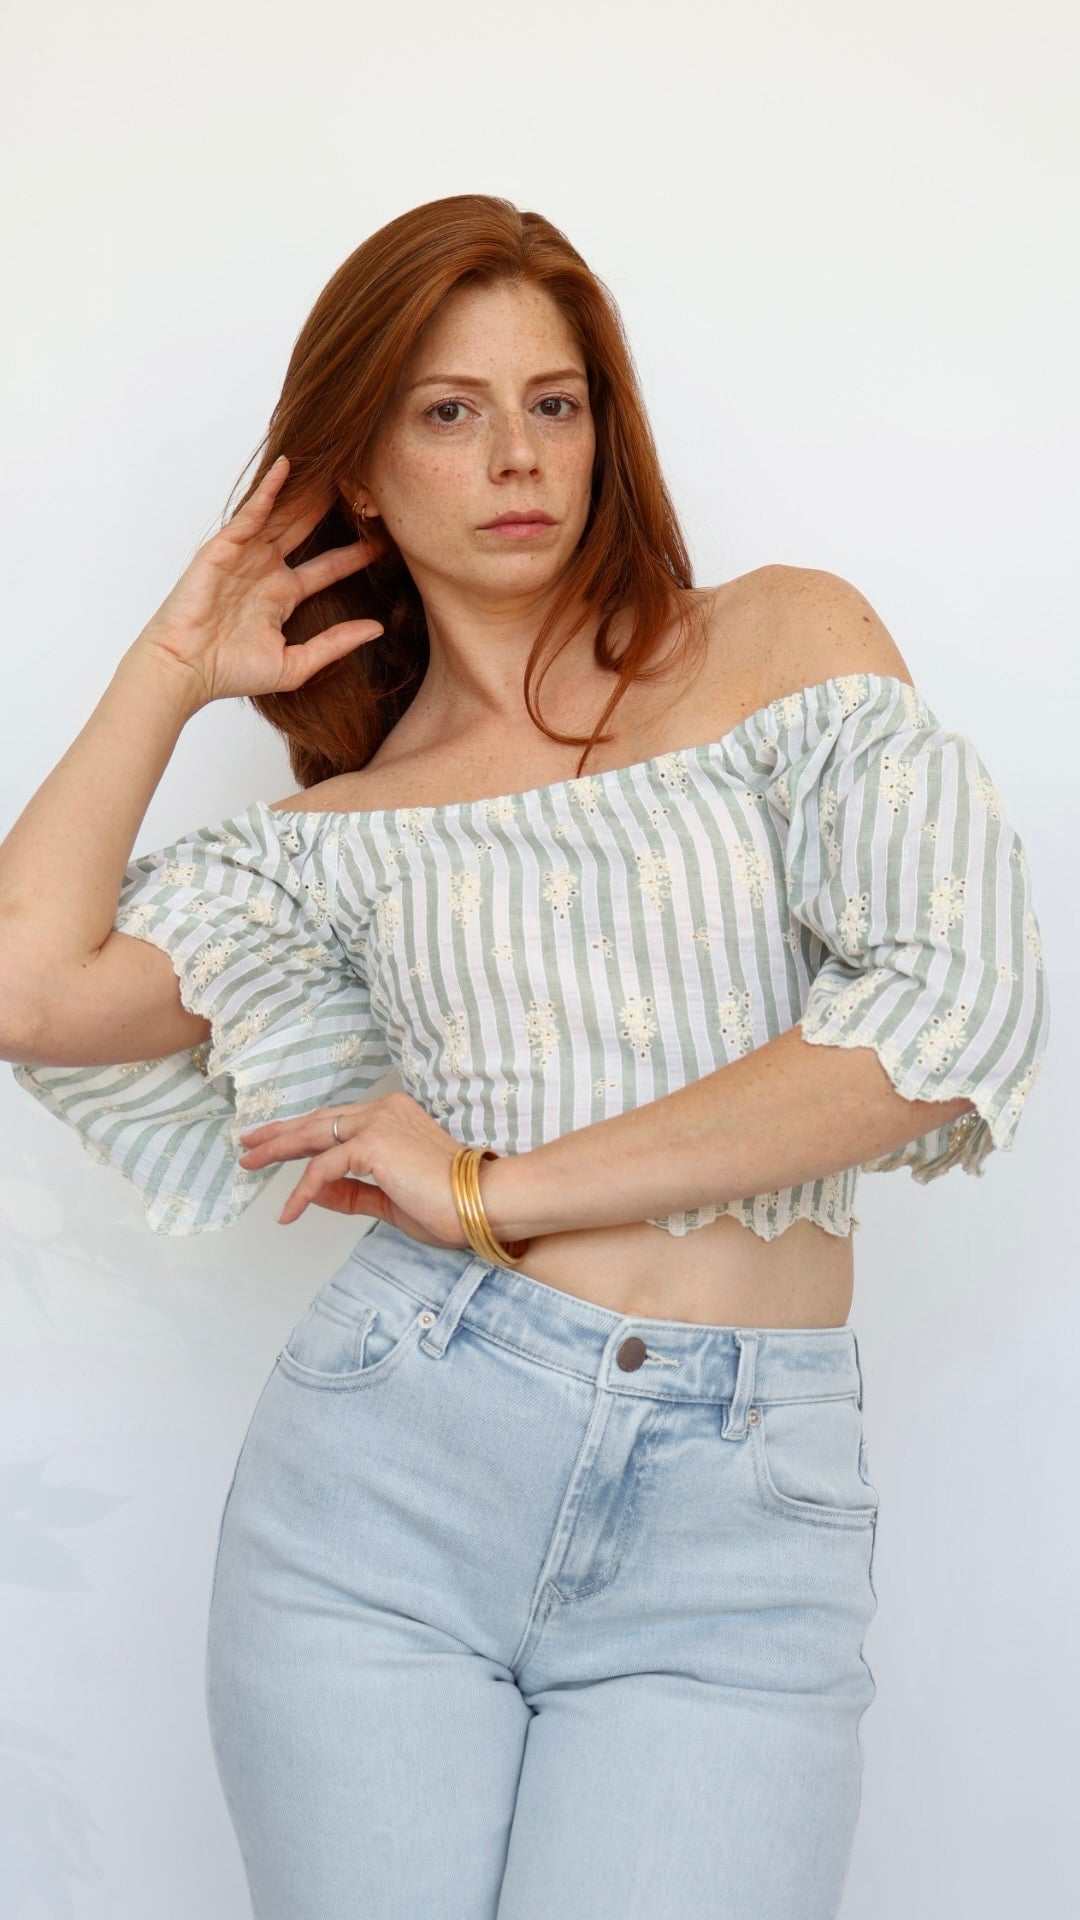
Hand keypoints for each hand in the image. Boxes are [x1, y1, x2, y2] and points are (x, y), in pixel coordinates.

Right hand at [131, 454, 385, 706]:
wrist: (187, 670)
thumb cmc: (231, 672)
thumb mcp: (296, 663)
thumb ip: (335, 644)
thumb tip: (377, 628)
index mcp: (283, 595)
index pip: (328, 566)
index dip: (355, 553)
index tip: (385, 540)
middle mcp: (265, 570)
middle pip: (307, 530)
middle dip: (332, 510)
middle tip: (364, 486)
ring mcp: (245, 556)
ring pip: (282, 515)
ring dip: (305, 492)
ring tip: (335, 467)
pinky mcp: (223, 548)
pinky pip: (251, 513)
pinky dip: (268, 491)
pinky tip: (287, 467)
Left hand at [236, 1088, 471, 1247]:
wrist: (483, 1203)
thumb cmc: (450, 1205)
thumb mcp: (390, 1201)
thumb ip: (354, 1193)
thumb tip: (318, 1193)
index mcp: (392, 1116)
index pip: (336, 1122)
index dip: (302, 1134)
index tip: (274, 1142)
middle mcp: (383, 1110)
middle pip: (317, 1121)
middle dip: (279, 1134)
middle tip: (247, 1143)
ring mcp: (377, 1123)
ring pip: (313, 1136)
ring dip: (277, 1151)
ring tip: (249, 1164)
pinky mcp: (372, 1144)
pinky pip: (322, 1169)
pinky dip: (301, 1191)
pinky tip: (289, 1211)